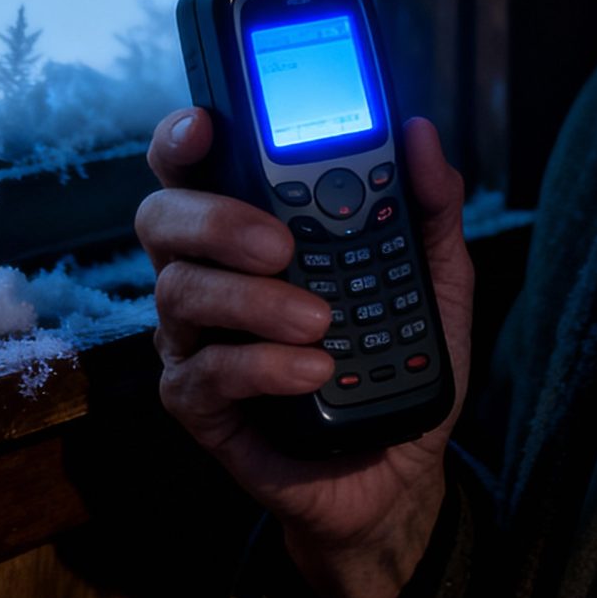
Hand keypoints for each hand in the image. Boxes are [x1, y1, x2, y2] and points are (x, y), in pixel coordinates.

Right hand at [136, 108, 472, 597]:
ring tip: (319, 320)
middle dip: (213, 218)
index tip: (208, 125)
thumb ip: (428, 205)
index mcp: (251, 226)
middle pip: (161, 218)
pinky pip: (205, 374)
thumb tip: (418, 133)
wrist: (396, 472)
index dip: (184, 136)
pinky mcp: (197, 404)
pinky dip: (261, 366)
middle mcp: (209, 272)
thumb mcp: (435, 279)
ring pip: (179, 293)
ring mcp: (194, 340)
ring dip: (252, 301)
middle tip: (280, 242)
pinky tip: (313, 370)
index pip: (196, 165)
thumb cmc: (397, 359)